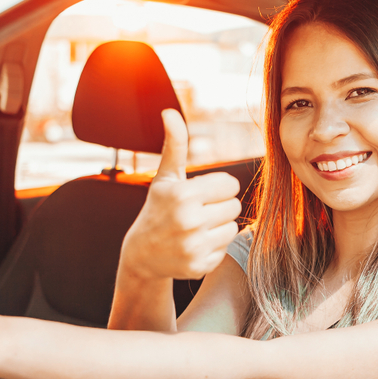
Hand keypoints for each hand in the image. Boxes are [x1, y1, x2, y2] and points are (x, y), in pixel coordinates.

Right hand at [121, 109, 241, 280]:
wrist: (142, 254)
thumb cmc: (158, 208)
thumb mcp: (166, 177)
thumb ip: (175, 145)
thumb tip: (169, 112)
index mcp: (183, 195)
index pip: (230, 184)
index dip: (217, 187)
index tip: (200, 193)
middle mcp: (189, 221)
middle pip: (235, 206)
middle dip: (219, 207)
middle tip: (199, 212)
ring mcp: (194, 246)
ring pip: (233, 228)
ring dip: (219, 227)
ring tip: (197, 228)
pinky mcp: (199, 266)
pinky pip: (225, 249)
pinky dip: (214, 247)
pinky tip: (195, 245)